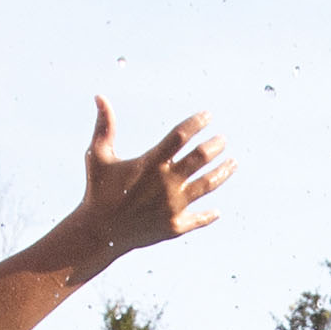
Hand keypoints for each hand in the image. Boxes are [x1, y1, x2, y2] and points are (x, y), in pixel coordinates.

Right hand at [71, 96, 233, 259]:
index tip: (208, 116)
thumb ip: (104, 126)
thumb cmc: (97, 192)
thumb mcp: (97, 156)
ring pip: (207, 184)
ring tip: (233, 163)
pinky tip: (217, 211)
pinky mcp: (174, 227)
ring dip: (223, 172)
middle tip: (222, 140)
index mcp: (150, 163)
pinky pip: (199, 219)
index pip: (180, 135)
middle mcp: (165, 183)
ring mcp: (172, 206)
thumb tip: (99, 96)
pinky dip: (209, 215)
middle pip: (200, 157)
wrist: (98, 233)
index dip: (196, 123)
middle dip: (215, 146)